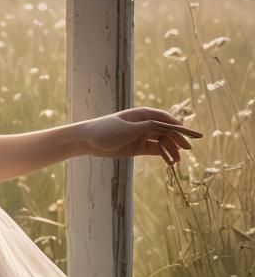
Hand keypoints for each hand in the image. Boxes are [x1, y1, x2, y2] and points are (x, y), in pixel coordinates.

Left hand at [79, 107, 201, 164]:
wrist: (87, 141)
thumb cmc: (106, 130)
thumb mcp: (129, 129)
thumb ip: (148, 127)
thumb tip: (168, 126)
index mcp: (143, 114)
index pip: (165, 119)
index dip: (178, 126)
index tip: (189, 135)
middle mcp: (145, 124)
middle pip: (166, 131)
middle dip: (177, 140)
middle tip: (187, 150)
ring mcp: (142, 135)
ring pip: (162, 141)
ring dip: (171, 150)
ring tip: (177, 161)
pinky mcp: (138, 147)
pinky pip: (155, 150)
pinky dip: (163, 154)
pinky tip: (169, 161)